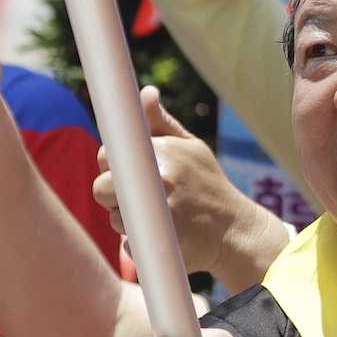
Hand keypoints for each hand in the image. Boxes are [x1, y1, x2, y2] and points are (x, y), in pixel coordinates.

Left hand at [96, 87, 288, 288]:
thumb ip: (160, 123)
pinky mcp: (162, 241)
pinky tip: (163, 236)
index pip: (107, 154)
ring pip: (114, 218)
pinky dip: (139, 244)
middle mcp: (161, 178)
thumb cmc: (208, 185)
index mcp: (162, 151)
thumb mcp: (191, 148)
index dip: (112, 166)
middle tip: (138, 199)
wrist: (236, 231)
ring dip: (128, 222)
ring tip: (158, 218)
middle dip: (112, 195)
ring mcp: (161, 211)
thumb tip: (146, 92)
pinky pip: (127, 243)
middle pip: (101, 188)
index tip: (127, 173)